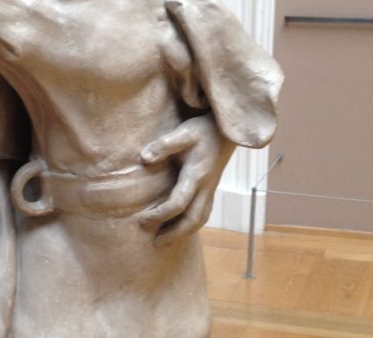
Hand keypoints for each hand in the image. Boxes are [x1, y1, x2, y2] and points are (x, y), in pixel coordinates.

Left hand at [136, 114, 235, 246]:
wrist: (229, 130)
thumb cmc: (204, 130)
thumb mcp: (183, 132)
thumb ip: (164, 145)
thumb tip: (144, 159)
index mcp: (196, 175)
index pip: (179, 203)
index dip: (161, 214)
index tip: (143, 220)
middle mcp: (205, 187)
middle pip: (193, 219)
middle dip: (174, 233)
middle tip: (155, 243)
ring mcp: (210, 189)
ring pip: (200, 219)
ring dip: (183, 233)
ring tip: (165, 241)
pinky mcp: (211, 189)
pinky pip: (203, 213)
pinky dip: (191, 225)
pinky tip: (179, 228)